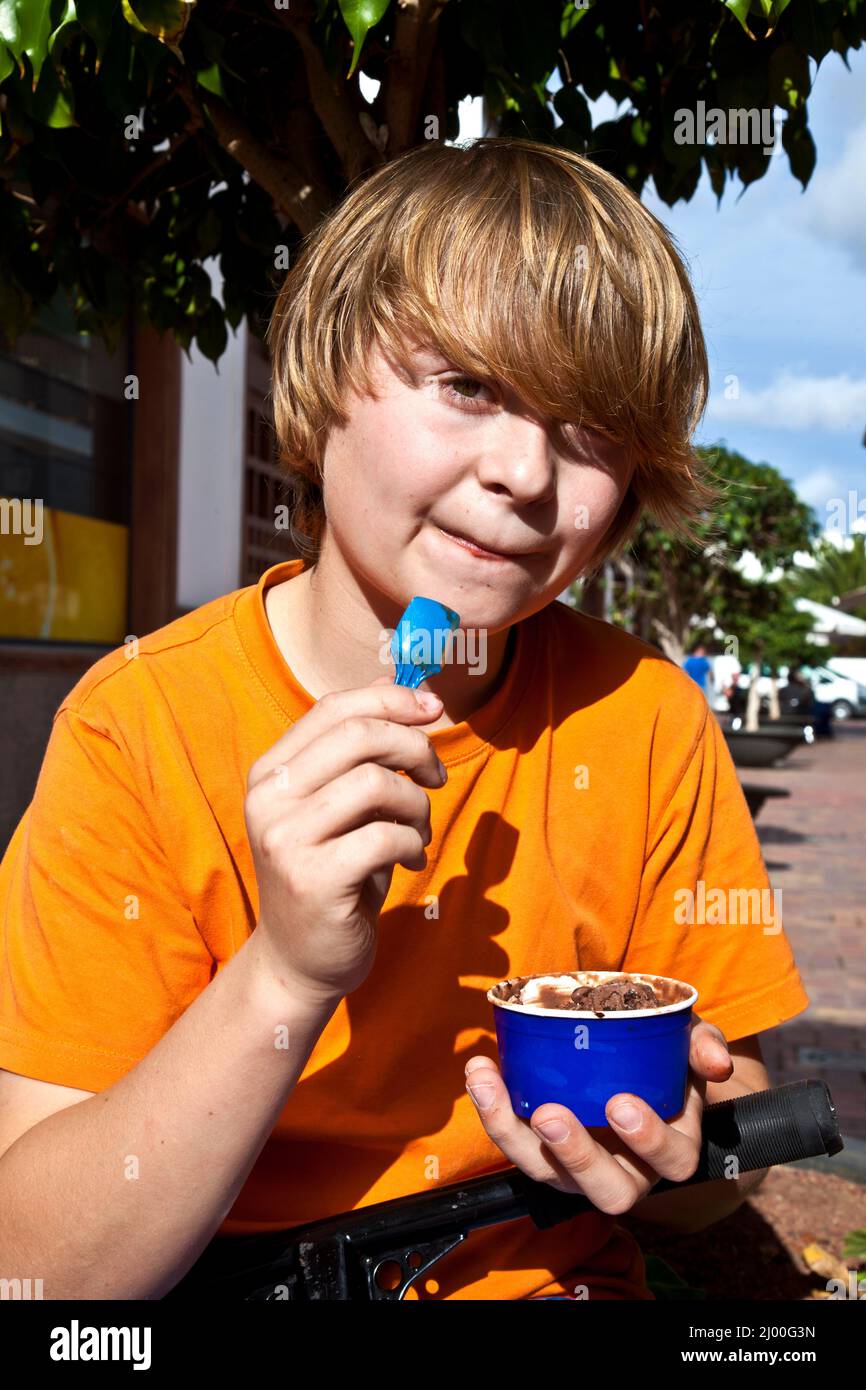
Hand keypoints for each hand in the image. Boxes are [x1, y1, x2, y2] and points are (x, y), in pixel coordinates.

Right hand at [245, 674, 446, 1003]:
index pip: (333, 708)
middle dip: (414, 748)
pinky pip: (385, 836)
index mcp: (270, 771)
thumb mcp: (340, 804)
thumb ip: (359, 751)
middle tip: (435, 778)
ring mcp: (285, 839)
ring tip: (419, 830)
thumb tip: (402, 685)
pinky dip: (412, 842)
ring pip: (375, 783)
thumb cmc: (332, 874)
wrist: (300, 960)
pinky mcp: (312, 879)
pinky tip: (409, 859)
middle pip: (359, 736)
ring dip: (416, 803)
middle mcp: (268, 799)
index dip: (391, 700)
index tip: (433, 710)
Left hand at [464, 1014, 732, 1211]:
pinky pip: (514, 1141)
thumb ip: (703, 1045)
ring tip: (489, 1085)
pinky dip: (493, 1108)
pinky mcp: (542, 1153)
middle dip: (576, 1155)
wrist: (631, 1060)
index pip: (671, 1160)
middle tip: (549, 1114)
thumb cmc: (665, 1058)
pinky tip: (481, 1070)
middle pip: (608, 1189)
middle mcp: (628, 1170)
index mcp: (673, 1147)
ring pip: (547, 1174)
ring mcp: (579, 1169)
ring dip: (512, 1133)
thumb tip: (716, 1061)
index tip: (620, 1104)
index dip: (648, 1139)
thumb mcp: (689, 1044)